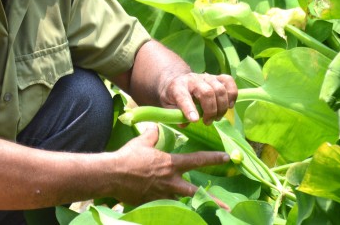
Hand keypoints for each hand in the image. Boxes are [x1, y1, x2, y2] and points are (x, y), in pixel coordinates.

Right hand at [111, 126, 230, 204]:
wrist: (112, 175)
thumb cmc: (128, 157)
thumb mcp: (142, 141)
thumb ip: (152, 134)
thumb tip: (156, 127)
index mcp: (171, 164)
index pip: (197, 160)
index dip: (213, 158)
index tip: (227, 157)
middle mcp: (171, 182)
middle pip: (196, 191)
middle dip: (213, 200)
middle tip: (227, 207)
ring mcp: (163, 195)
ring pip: (183, 201)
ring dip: (193, 205)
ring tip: (205, 211)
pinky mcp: (153, 203)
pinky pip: (167, 206)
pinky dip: (172, 208)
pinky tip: (176, 212)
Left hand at [159, 72, 237, 124]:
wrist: (177, 80)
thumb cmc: (173, 96)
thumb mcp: (168, 106)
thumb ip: (175, 115)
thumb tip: (184, 124)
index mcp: (177, 87)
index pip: (183, 96)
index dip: (189, 108)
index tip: (195, 120)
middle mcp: (193, 79)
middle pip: (207, 92)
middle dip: (211, 110)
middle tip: (208, 122)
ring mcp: (206, 77)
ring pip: (220, 89)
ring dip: (222, 107)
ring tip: (217, 117)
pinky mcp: (217, 77)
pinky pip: (229, 81)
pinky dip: (232, 94)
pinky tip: (228, 106)